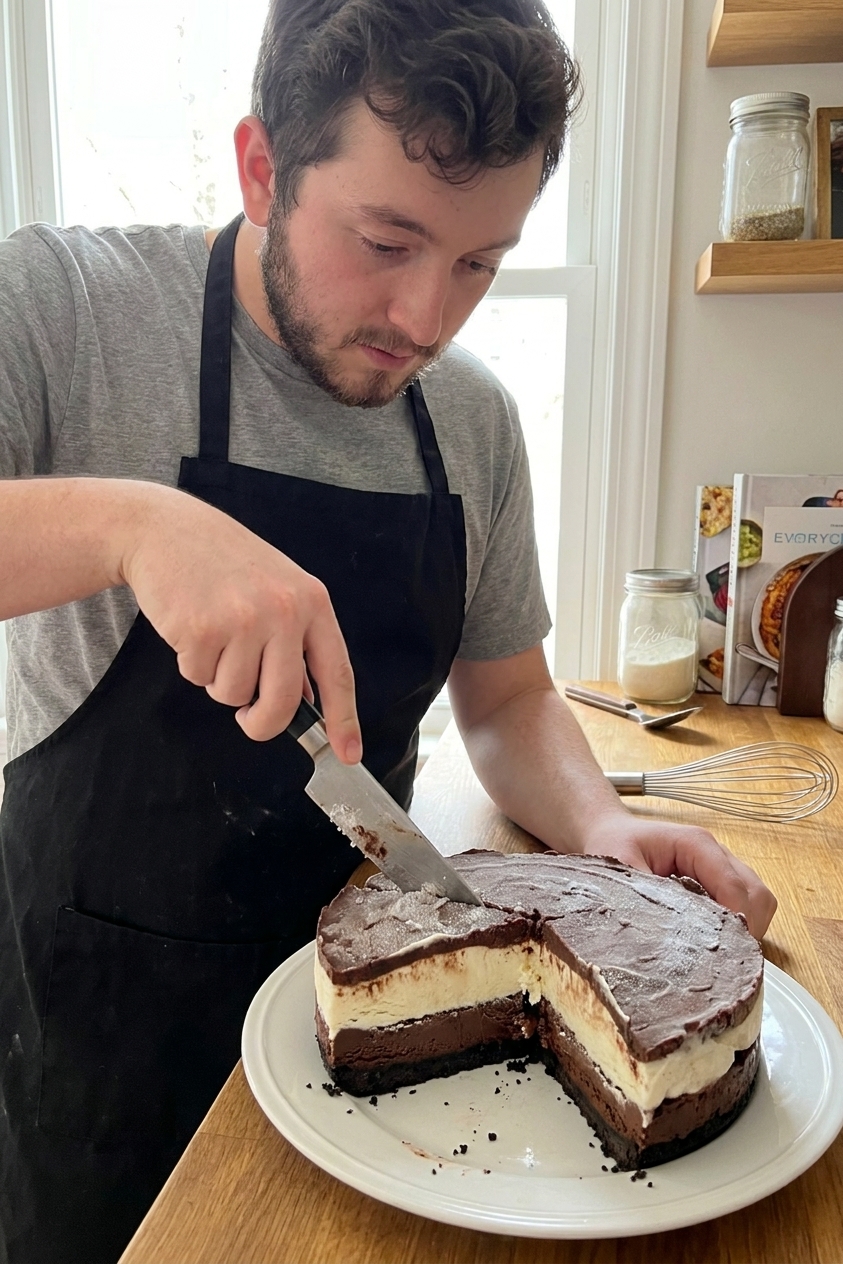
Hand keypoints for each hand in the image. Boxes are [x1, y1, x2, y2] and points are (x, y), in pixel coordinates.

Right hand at [119, 484, 360, 758]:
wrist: (167, 531)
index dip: (344, 719)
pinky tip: (191, 626)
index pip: (337, 673)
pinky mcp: (201, 629)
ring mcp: (243, 620)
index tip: (348, 753)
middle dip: (261, 723)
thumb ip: (296, 642)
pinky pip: (198, 678)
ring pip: (233, 696)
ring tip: (214, 636)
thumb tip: (308, 702)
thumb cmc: (225, 564)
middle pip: (281, 703)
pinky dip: (191, 663)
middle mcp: (284, 611)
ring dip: (218, 680)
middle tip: (247, 717)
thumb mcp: (277, 590)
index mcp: (312, 602)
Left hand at [580, 812, 776, 939]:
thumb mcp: (620, 870)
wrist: (611, 834)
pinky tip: (712, 943)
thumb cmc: (614, 846)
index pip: (733, 886)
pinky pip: (748, 908)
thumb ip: (646, 895)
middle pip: (757, 896)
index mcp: (696, 844)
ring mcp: (724, 868)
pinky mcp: (722, 884)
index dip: (733, 923)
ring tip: (716, 953)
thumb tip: (665, 933)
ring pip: (760, 903)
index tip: (719, 954)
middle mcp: (718, 854)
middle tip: (720, 961)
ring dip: (746, 931)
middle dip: (746, 932)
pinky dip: (739, 929)